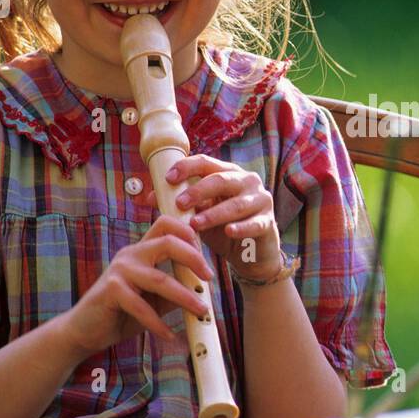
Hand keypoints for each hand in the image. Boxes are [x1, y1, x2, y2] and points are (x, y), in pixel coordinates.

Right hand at [63, 214, 213, 355]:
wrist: (85, 330)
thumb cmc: (122, 313)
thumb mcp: (154, 300)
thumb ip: (174, 290)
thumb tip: (203, 291)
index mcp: (141, 251)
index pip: (165, 225)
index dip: (187, 232)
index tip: (205, 253)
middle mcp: (130, 255)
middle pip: (167, 242)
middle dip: (194, 259)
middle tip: (210, 277)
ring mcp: (120, 271)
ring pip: (161, 279)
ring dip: (185, 297)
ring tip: (201, 311)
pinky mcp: (112, 291)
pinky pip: (142, 307)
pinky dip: (159, 323)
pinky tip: (169, 335)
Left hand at [153, 154, 283, 281]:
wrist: (252, 254)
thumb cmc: (224, 228)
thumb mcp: (201, 214)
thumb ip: (182, 204)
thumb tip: (150, 196)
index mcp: (229, 173)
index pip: (206, 163)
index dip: (187, 167)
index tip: (168, 179)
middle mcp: (247, 181)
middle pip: (221, 180)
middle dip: (198, 191)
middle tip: (179, 203)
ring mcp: (260, 200)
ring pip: (236, 204)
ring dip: (214, 214)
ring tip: (195, 224)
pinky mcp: (268, 222)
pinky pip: (254, 224)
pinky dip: (240, 228)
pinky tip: (229, 231)